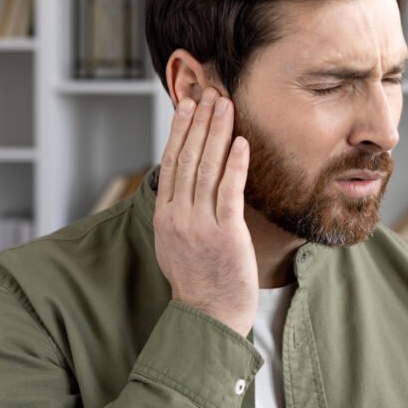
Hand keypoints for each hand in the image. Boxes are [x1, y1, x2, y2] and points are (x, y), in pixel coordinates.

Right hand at [153, 87, 257, 336]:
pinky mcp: (225, 234)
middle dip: (200, 120)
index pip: (172, 161)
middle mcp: (178, 215)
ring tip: (225, 104)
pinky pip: (229, 192)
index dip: (181, 129)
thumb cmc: (200, 281)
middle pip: (188, 156)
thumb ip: (181, 211)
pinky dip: (234, 165)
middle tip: (210, 90)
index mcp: (166, 215)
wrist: (208, 316)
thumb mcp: (178, 242)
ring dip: (217, 132)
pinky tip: (241, 142)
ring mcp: (200, 224)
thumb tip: (186, 183)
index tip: (189, 103)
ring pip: (207, 168)